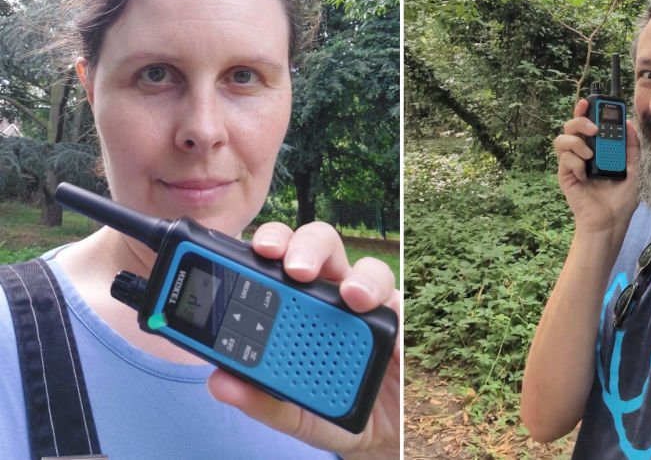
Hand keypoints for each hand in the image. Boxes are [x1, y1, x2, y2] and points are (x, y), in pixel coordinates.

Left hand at [206, 221, 399, 459]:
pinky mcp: (399, 324)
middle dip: (306, 247)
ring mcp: (368, 306)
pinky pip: (400, 308)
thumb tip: (219, 381)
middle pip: (319, 246)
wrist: (374, 437)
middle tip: (297, 269)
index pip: (278, 259)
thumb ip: (256, 398)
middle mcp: (331, 295)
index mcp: (295, 303)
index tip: (259, 250)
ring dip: (361, 278)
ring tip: (354, 297)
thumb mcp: (287, 410)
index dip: (269, 244)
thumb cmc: (325, 409)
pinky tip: (389, 331)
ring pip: (369, 269)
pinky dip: (394, 313)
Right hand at [553, 99, 639, 232]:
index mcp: (597, 148)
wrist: (611, 220)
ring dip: (576, 143)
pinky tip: (586, 176)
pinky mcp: (565, 175)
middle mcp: (582, 152)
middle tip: (594, 130)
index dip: (585, 109)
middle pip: (571, 125)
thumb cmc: (622, 198)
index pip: (588, 123)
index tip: (590, 101)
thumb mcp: (634, 168)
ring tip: (589, 156)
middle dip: (580, 121)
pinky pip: (565, 159)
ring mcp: (572, 163)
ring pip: (562, 139)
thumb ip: (631, 146)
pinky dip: (576, 164)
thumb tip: (629, 123)